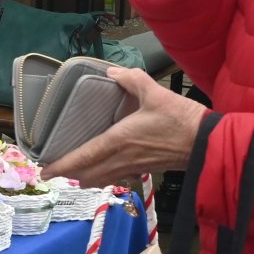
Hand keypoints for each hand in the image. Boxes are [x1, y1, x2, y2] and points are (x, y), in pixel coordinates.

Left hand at [43, 67, 207, 185]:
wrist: (209, 142)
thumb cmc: (181, 119)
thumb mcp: (155, 93)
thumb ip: (132, 80)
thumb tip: (112, 73)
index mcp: (119, 141)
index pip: (83, 157)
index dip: (62, 165)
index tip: (45, 170)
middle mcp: (122, 159)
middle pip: (87, 175)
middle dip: (69, 174)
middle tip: (54, 169)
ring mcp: (134, 167)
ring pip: (101, 179)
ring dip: (85, 177)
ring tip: (74, 171)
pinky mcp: (145, 170)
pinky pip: (117, 178)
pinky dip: (104, 177)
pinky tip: (103, 170)